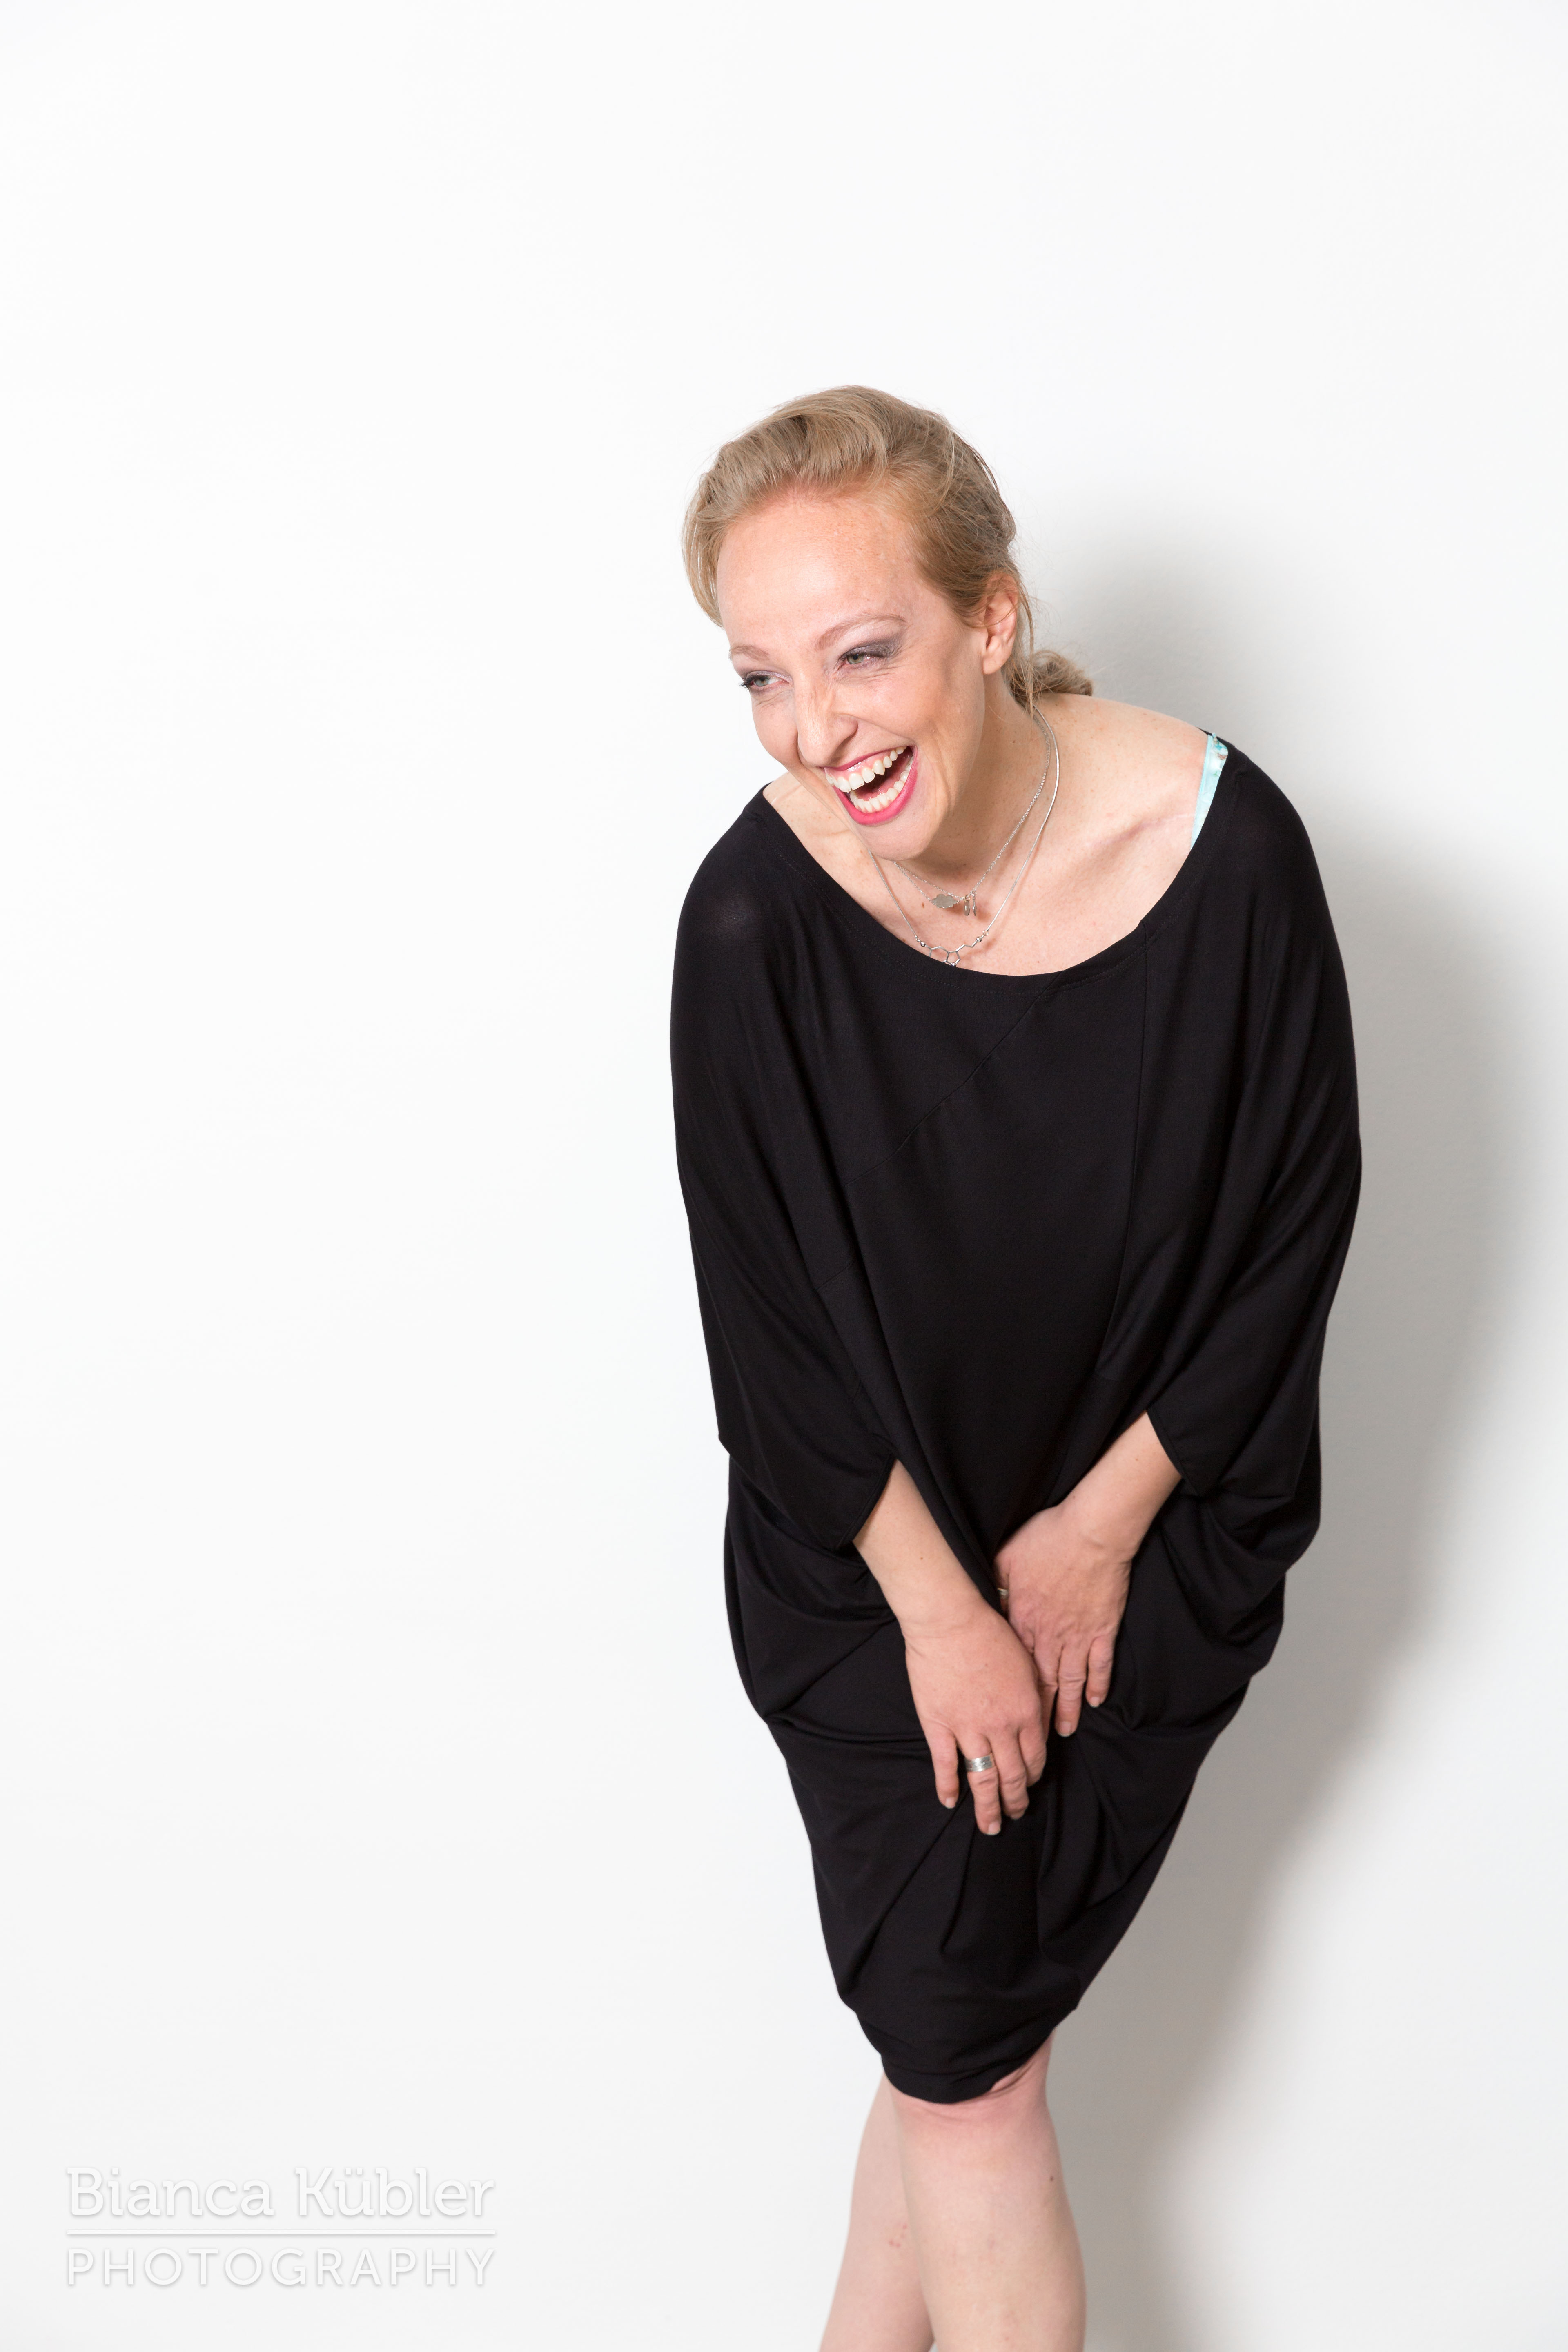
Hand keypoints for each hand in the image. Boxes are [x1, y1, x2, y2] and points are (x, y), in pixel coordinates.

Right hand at [901, 1591, 1046, 1833]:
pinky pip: (946, 1765)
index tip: (1031, 1785)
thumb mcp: (1026, 1664)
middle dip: (1016, 1800)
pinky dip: (948, 1787)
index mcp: (1026, 1712)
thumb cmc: (991, 1634)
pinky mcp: (939, 1726)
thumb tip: (1039, 1722)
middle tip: (1017, 1814)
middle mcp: (1001, 1728)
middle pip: (1012, 1776)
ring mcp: (968, 1730)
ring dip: (989, 1807)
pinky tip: (951, 1802)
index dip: (1034, 1776)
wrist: (950, 1621)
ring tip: (991, 1826)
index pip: (1035, 1758)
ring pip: (983, 1779)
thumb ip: (1034, 1698)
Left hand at [995, 1501, 1132, 1736]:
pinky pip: (1100, 1664)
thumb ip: (992, 1588)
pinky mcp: (1102, 1629)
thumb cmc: (1046, 1540)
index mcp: (1022, 1621)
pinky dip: (1098, 1684)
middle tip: (1034, 1742)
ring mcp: (1078, 1635)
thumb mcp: (1004, 1560)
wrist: (1090, 1534)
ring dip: (1067, 1709)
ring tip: (1064, 1732)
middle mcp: (1049, 1636)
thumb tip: (980, 1605)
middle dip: (1037, 1716)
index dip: (1008, 1696)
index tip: (1002, 1718)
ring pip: (1071, 1682)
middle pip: (1041, 1685)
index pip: (1012, 1670)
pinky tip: (1095, 1702)